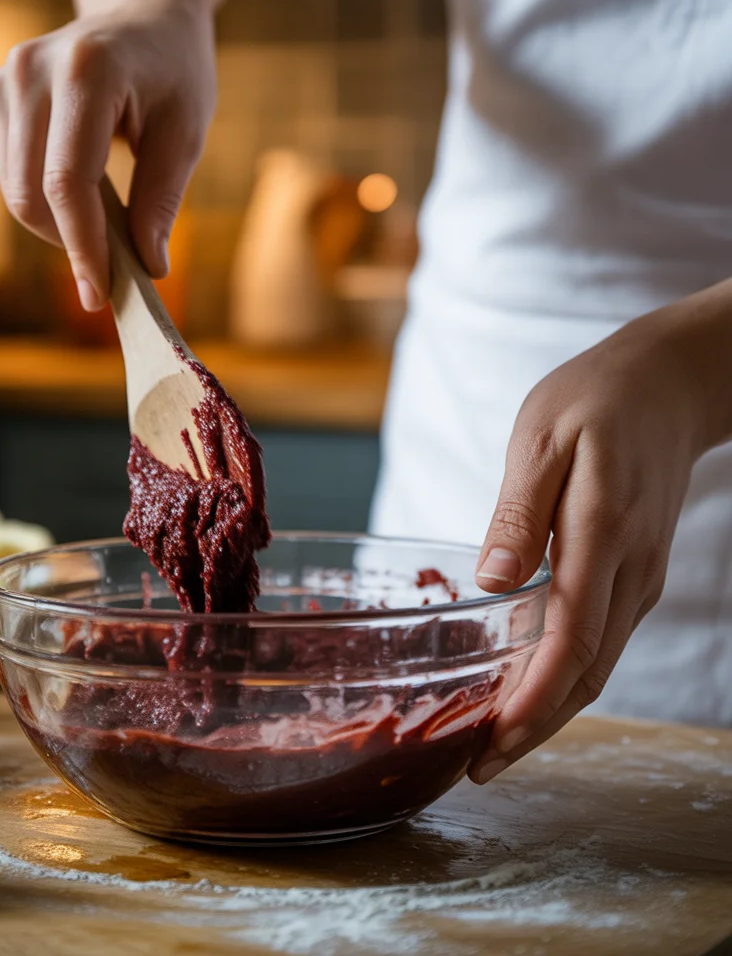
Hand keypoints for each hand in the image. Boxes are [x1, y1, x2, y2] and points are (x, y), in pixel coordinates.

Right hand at [0, 0, 214, 309]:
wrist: (145, 14)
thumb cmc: (175, 71)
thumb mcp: (186, 133)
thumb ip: (162, 200)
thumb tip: (147, 266)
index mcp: (86, 71)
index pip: (68, 180)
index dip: (82, 245)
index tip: (101, 294)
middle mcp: (31, 70)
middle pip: (31, 192)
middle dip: (71, 244)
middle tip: (114, 273)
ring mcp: (5, 80)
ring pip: (16, 191)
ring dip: (59, 225)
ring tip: (109, 223)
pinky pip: (11, 174)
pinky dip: (46, 202)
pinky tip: (84, 193)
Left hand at [468, 298, 719, 783]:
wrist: (671, 384)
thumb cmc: (596, 398)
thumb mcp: (544, 437)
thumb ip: (519, 512)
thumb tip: (492, 581)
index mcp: (602, 534)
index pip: (571, 641)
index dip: (531, 703)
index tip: (491, 746)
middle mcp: (630, 569)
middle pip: (587, 672)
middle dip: (535, 727)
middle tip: (480, 767)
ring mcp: (639, 575)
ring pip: (598, 663)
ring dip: (550, 708)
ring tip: (494, 740)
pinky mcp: (634, 572)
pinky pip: (600, 637)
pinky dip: (565, 673)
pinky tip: (526, 682)